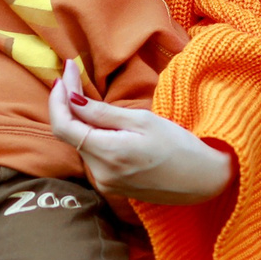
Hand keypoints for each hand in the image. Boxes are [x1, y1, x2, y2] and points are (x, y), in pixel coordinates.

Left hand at [46, 64, 232, 205]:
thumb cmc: (179, 146)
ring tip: (81, 90)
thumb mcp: (142, 121)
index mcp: (109, 154)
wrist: (202, 180)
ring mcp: (104, 183)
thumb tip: (71, 99)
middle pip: (69, 134)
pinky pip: (91, 155)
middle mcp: (100, 174)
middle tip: (72, 72)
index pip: (63, 126)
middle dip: (66, 102)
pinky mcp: (110, 186)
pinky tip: (95, 119)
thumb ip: (102, 113)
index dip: (58, 97)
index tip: (64, 72)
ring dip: (76, 118)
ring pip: (79, 144)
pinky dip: (88, 134)